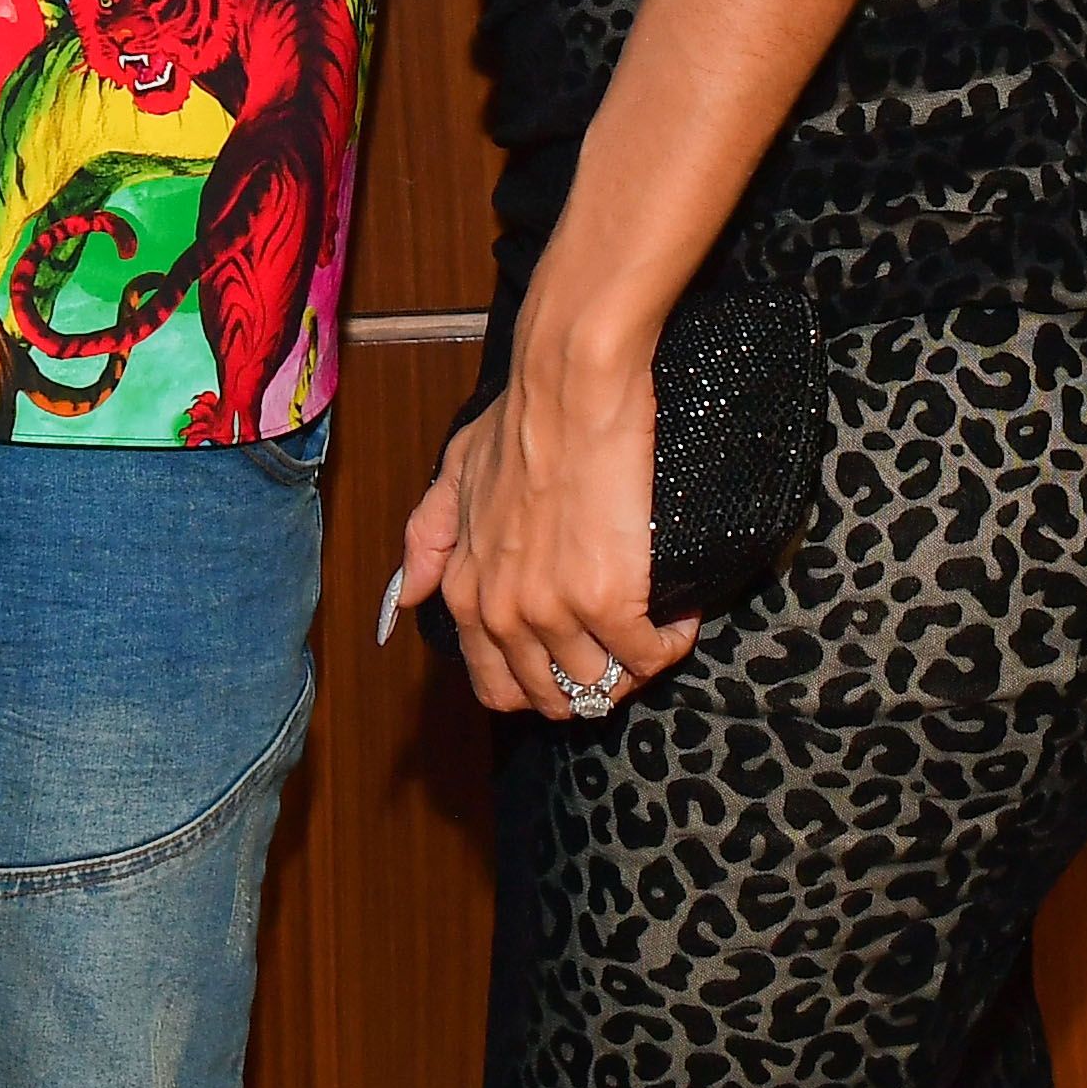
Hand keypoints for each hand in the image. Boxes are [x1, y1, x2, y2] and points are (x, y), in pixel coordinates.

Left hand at [397, 334, 698, 720]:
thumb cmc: (519, 420)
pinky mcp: (609, 601)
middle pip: (552, 699)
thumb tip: (410, 596)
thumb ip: (428, 538)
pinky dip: (669, 641)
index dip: (539, 684)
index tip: (571, 654)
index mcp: (466, 592)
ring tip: (650, 624)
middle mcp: (503, 613)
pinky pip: (649, 655)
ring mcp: (556, 612)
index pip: (495, 687)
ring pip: (602, 686)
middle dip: (588, 687)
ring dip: (632, 664)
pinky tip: (676, 613)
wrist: (568, 387)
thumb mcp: (455, 473)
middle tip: (618, 647)